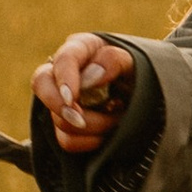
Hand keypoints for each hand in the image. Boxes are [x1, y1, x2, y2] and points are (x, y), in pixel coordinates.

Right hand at [32, 31, 133, 152]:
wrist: (150, 99)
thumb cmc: (142, 74)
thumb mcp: (136, 62)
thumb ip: (114, 60)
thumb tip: (90, 76)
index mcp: (81, 49)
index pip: (63, 59)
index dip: (64, 79)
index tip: (73, 99)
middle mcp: (65, 71)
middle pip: (41, 84)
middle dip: (61, 107)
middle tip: (81, 120)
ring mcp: (63, 99)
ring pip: (59, 118)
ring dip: (92, 126)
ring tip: (117, 119)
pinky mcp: (66, 124)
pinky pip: (67, 140)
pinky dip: (90, 142)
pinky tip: (108, 134)